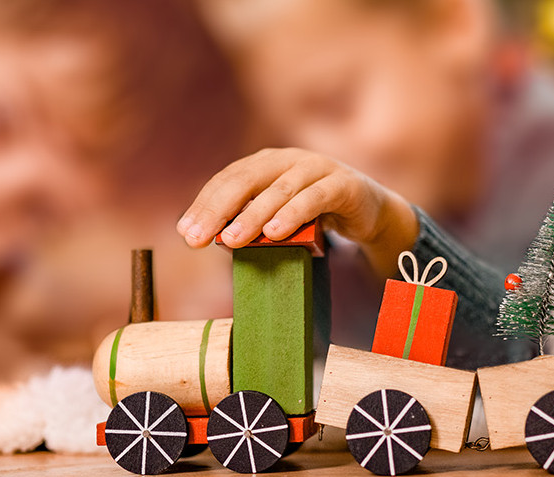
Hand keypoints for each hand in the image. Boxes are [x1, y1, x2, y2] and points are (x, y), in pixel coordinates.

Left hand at [176, 148, 418, 275]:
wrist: (369, 212)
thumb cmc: (316, 216)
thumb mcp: (279, 218)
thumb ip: (252, 223)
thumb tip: (216, 239)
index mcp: (267, 163)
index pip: (228, 180)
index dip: (204, 204)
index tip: (185, 231)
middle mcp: (288, 159)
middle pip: (246, 179)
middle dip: (217, 209)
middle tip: (197, 238)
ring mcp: (317, 168)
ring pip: (279, 190)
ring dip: (252, 216)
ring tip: (230, 240)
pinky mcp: (343, 184)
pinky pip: (314, 198)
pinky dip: (292, 213)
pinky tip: (274, 232)